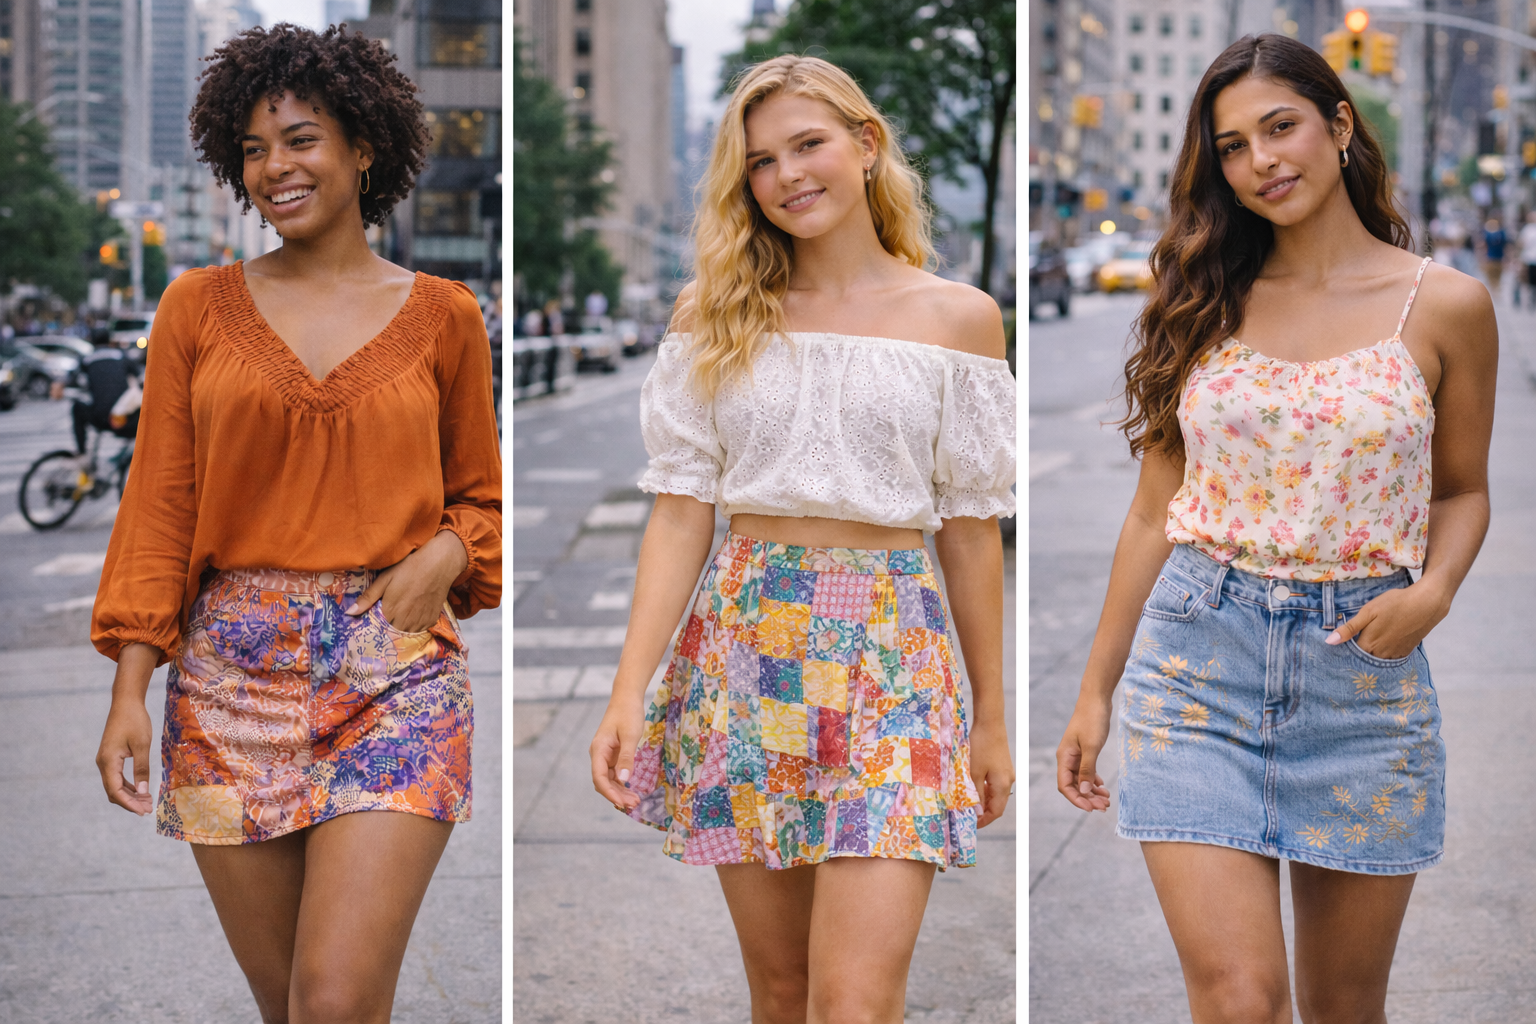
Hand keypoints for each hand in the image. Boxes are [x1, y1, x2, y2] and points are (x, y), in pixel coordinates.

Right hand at [97, 698, 153, 815]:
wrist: (126, 703)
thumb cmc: (135, 721)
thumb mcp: (142, 745)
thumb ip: (142, 768)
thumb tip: (143, 791)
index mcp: (108, 762)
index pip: (115, 791)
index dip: (129, 803)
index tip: (143, 811)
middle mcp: (103, 763)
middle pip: (113, 791)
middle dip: (130, 802)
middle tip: (148, 809)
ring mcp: (105, 760)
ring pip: (114, 785)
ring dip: (129, 795)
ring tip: (146, 802)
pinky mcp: (110, 757)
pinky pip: (116, 777)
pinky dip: (128, 785)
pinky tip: (140, 789)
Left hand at [346, 530, 467, 632]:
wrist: (438, 564)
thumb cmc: (409, 568)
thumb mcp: (384, 579)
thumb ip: (367, 598)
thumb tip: (349, 613)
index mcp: (390, 613)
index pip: (379, 628)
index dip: (378, 622)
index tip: (379, 615)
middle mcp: (405, 622)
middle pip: (393, 632)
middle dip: (391, 624)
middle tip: (394, 608)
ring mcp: (420, 622)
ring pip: (407, 631)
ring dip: (404, 624)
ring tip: (405, 608)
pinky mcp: (432, 620)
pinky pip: (421, 628)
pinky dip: (417, 622)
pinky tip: (417, 608)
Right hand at [590, 695, 644, 812]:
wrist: (627, 698)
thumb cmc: (628, 713)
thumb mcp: (630, 736)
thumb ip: (627, 758)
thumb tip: (623, 780)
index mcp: (598, 749)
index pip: (599, 778)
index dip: (610, 793)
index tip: (623, 803)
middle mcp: (599, 754)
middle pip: (603, 782)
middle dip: (617, 795)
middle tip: (634, 804)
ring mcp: (605, 755)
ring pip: (609, 780)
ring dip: (620, 791)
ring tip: (635, 801)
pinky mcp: (613, 755)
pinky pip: (615, 773)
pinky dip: (622, 783)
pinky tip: (632, 790)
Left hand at [969, 718, 1013, 827]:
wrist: (990, 722)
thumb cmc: (981, 746)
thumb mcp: (974, 772)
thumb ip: (976, 792)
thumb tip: (976, 809)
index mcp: (1003, 784)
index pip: (996, 811)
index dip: (984, 821)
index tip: (971, 825)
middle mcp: (1007, 780)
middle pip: (997, 804)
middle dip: (982, 812)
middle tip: (966, 816)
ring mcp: (1005, 772)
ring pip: (994, 794)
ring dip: (982, 801)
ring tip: (966, 804)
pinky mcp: (1001, 765)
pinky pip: (993, 784)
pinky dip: (984, 790)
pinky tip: (972, 789)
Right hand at [1057, 696, 1112, 811]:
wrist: (1096, 699)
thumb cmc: (1092, 720)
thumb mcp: (1091, 747)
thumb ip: (1087, 770)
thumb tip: (1083, 792)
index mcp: (1064, 757)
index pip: (1065, 786)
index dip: (1076, 799)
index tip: (1091, 808)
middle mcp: (1068, 758)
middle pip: (1074, 785)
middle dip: (1088, 798)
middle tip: (1104, 806)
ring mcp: (1076, 755)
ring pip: (1081, 780)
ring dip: (1092, 791)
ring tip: (1106, 799)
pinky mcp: (1085, 750)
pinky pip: (1087, 771)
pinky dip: (1094, 781)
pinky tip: (1103, 786)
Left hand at [1326, 582, 1447, 660]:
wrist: (1427, 604)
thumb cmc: (1395, 604)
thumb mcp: (1368, 612)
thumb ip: (1349, 628)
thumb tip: (1329, 642)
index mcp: (1369, 644)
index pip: (1350, 655)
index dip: (1344, 651)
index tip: (1337, 648)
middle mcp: (1381, 654)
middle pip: (1364, 659)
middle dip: (1356, 655)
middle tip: (1352, 644)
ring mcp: (1395, 654)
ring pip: (1377, 659)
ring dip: (1371, 655)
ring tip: (1368, 644)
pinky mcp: (1406, 651)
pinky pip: (1390, 658)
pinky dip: (1384, 654)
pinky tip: (1382, 644)